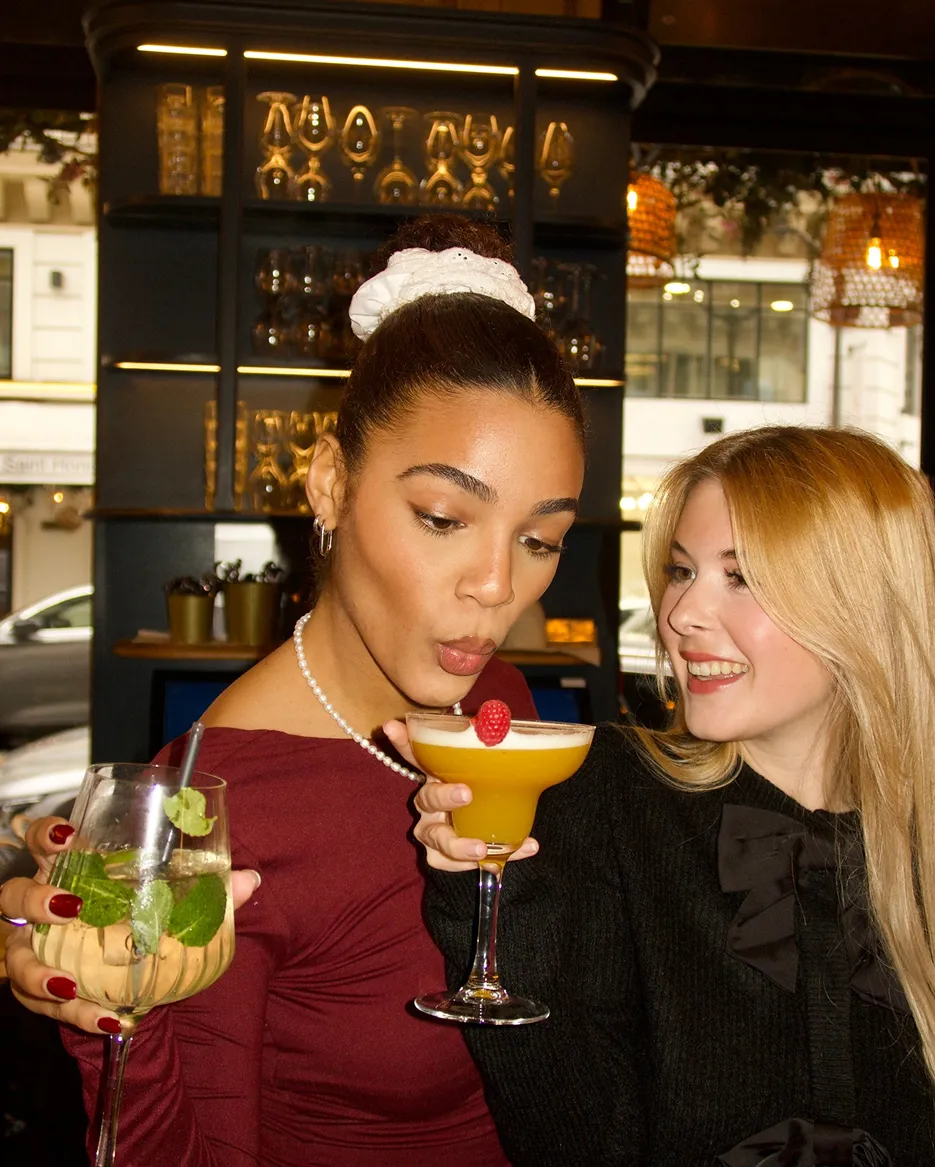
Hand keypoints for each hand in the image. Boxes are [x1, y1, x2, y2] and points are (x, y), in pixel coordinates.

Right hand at [1, 816, 260, 1033]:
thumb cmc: (129, 916)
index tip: (66, 838)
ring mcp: (28, 949)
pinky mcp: (35, 989)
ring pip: (13, 959)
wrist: (106, 964)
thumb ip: (204, 890)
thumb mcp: (164, 899)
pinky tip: (111, 1020)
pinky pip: (41, 1007)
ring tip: (71, 985)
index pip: (41, 841)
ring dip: (38, 974)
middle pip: (12, 896)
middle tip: (70, 907)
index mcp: (67, 870)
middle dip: (33, 901)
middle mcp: (38, 908)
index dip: (45, 835)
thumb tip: (249, 881)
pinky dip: (77, 1016)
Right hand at [383, 719, 538, 872]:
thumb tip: (502, 721)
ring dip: (460, 844)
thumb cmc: (482, 792)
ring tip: (483, 848)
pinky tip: (525, 848)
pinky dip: (494, 859)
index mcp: (436, 776)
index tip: (391, 726)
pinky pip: (459, 864)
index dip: (402, 741)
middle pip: (427, 799)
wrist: (485, 834)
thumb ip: (490, 752)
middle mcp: (428, 804)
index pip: (415, 755)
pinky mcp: (441, 858)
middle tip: (466, 793)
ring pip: (438, 840)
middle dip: (444, 796)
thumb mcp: (485, 771)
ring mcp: (431, 833)